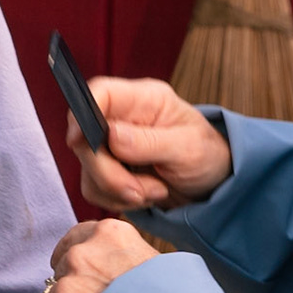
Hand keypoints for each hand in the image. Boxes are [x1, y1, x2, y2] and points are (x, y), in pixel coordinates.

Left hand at [39, 220, 158, 292]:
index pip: (76, 238)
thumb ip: (125, 256)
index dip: (81, 259)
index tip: (88, 274)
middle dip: (77, 287)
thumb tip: (114, 265)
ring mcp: (68, 286)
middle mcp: (83, 254)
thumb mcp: (155, 261)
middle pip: (64, 269)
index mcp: (109, 233)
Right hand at [69, 78, 231, 210]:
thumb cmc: (207, 155)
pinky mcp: (108, 169)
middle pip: (85, 138)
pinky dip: (117, 200)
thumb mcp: (188, 148)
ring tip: (155, 191)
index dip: (82, 113)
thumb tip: (111, 136)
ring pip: (87, 169)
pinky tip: (146, 195)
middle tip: (140, 190)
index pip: (100, 92)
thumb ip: (150, 142)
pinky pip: (94, 188)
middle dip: (109, 173)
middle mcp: (122, 118)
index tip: (80, 141)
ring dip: (119, 190)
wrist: (212, 183)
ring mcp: (112, 144)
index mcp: (144, 99)